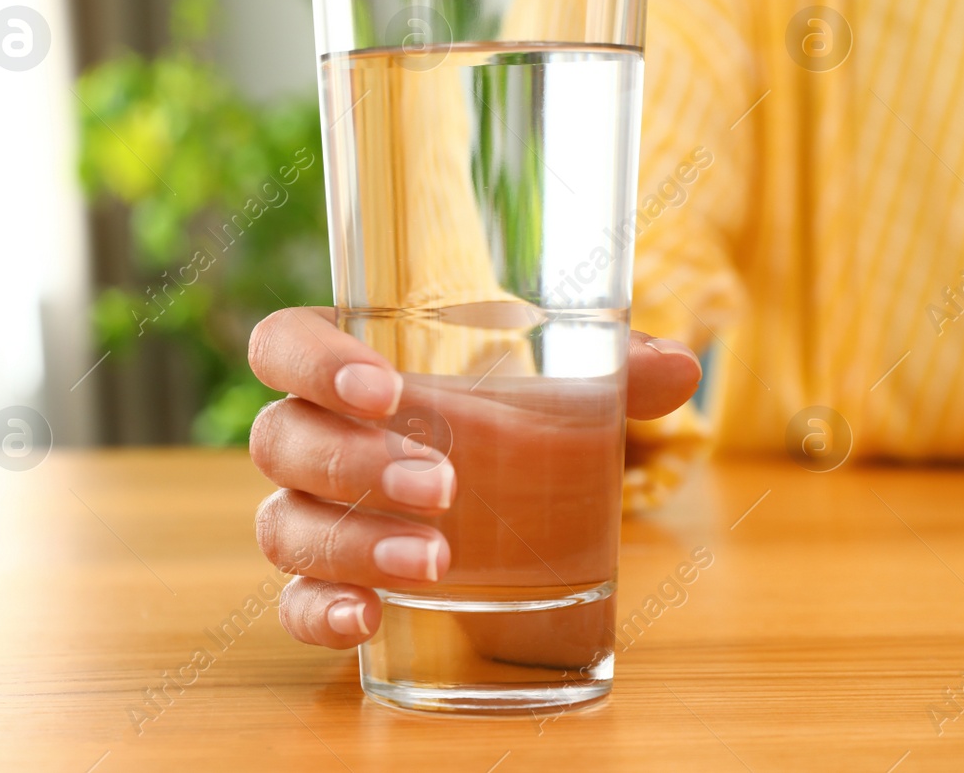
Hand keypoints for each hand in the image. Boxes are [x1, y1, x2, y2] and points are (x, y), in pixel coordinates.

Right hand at [246, 306, 701, 648]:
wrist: (498, 484)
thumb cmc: (505, 412)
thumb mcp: (555, 384)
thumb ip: (609, 372)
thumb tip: (681, 367)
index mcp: (346, 365)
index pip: (282, 344)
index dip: (314, 363)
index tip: (385, 391)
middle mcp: (310, 434)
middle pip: (282, 438)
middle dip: (355, 463)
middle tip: (443, 484)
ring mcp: (308, 511)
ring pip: (285, 523)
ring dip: (350, 542)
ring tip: (433, 560)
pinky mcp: (322, 581)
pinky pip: (292, 601)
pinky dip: (319, 612)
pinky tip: (369, 619)